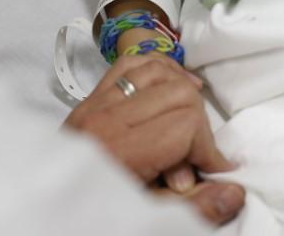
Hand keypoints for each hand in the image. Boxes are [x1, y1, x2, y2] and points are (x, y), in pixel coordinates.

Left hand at [64, 53, 244, 223]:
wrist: (49, 209)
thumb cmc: (97, 215)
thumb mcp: (147, 220)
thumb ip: (194, 209)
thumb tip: (234, 190)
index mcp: (121, 151)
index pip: (185, 123)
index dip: (208, 148)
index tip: (211, 172)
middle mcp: (106, 118)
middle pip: (178, 92)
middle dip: (199, 122)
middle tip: (195, 154)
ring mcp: (96, 102)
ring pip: (158, 69)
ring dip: (182, 90)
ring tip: (190, 120)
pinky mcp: (91, 97)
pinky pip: (131, 63)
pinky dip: (158, 68)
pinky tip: (172, 85)